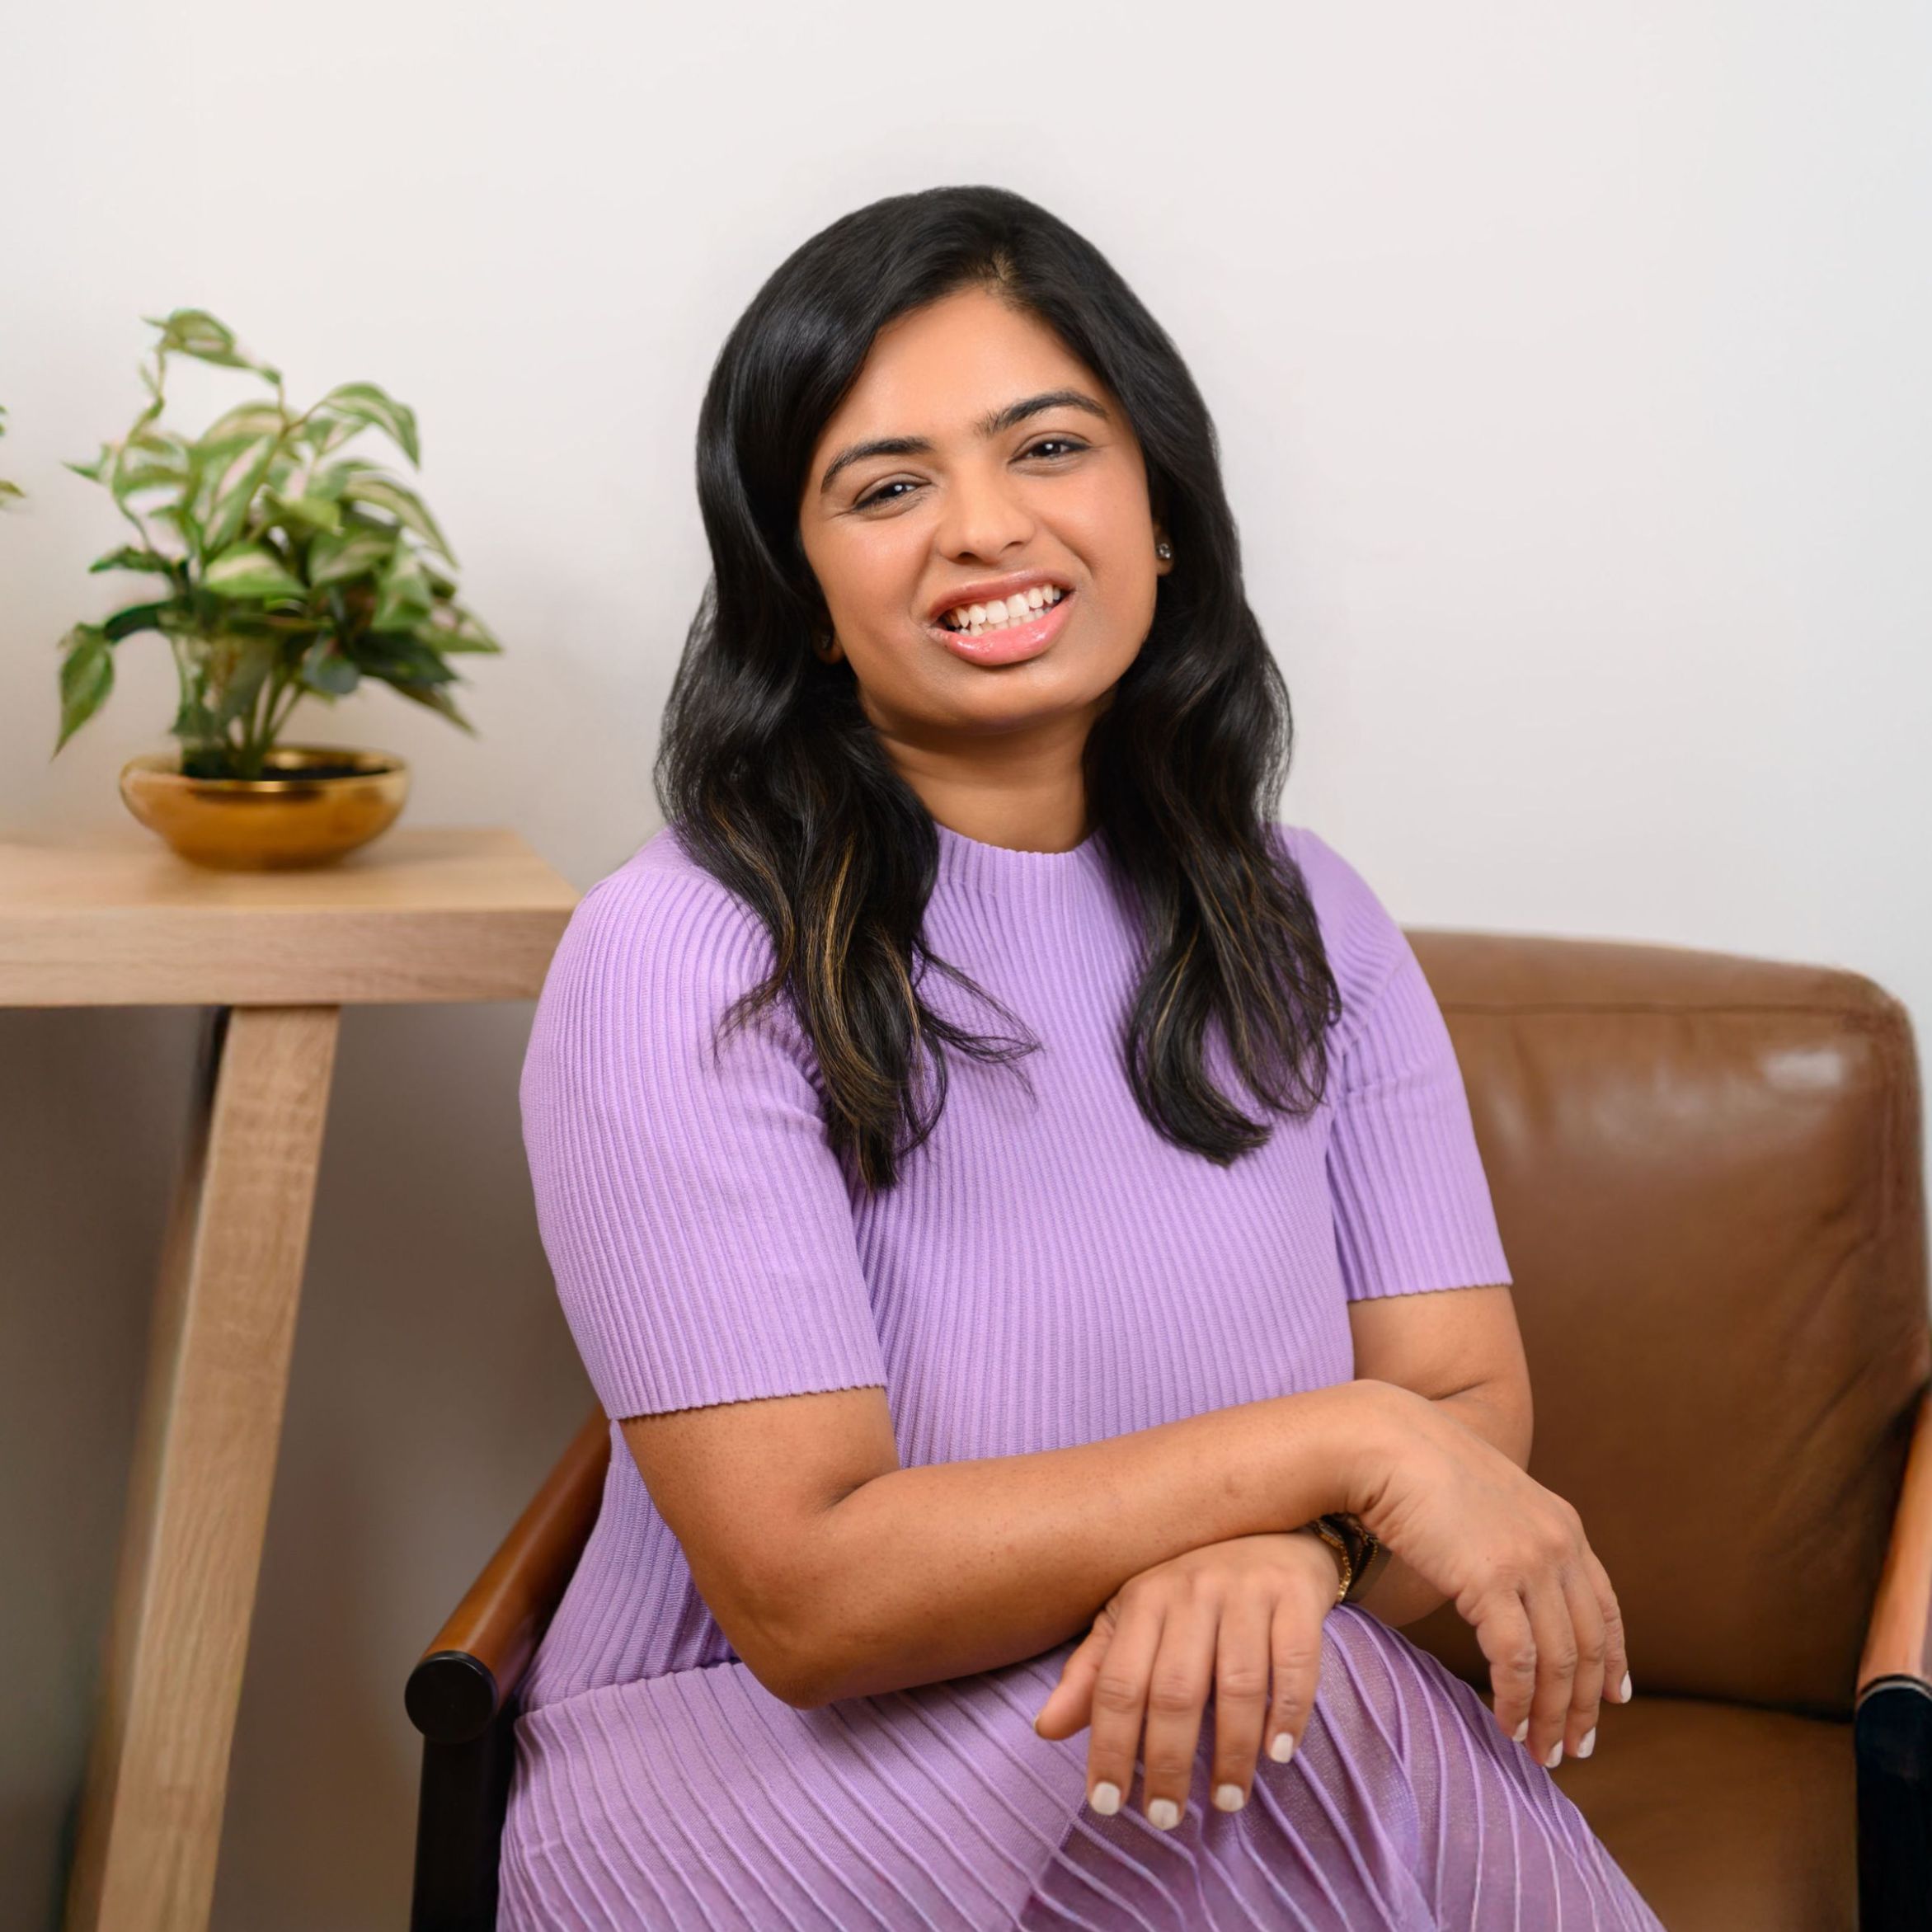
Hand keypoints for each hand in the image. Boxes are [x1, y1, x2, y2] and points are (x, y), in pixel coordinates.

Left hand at [1030, 1530, 1342, 1825]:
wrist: (1271, 1527)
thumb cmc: (1192, 1589)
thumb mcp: (1134, 1619)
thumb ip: (1093, 1674)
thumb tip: (1045, 1730)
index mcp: (1143, 1597)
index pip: (1117, 1683)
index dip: (1108, 1747)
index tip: (1107, 1805)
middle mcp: (1191, 1589)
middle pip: (1174, 1691)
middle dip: (1167, 1763)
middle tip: (1167, 1818)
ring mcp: (1245, 1589)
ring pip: (1236, 1684)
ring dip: (1231, 1753)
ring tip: (1226, 1800)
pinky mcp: (1295, 1595)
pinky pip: (1293, 1664)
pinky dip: (1287, 1714)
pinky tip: (1278, 1754)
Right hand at [1349, 1379, 1631, 1769]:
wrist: (1382, 1441)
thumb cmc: (1416, 1468)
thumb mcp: (1485, 1501)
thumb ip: (1508, 1539)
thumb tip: (1506, 1581)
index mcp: (1562, 1525)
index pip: (1605, 1607)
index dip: (1613, 1659)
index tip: (1614, 1699)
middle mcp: (1558, 1544)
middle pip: (1589, 1644)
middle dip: (1586, 1704)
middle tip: (1576, 1748)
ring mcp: (1530, 1562)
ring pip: (1559, 1662)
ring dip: (1551, 1715)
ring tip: (1541, 1752)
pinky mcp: (1492, 1581)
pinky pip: (1515, 1661)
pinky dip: (1515, 1700)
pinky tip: (1505, 1723)